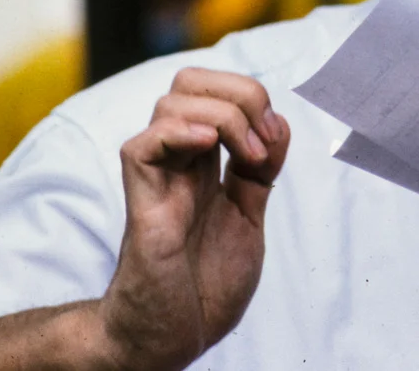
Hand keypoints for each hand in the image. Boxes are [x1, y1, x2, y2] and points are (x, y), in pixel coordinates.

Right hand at [96, 68, 290, 370]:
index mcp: (203, 161)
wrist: (175, 336)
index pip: (216, 89)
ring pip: (171, 102)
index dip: (250, 96)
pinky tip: (209, 148)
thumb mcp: (248, 218)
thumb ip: (259, 172)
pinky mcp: (142, 203)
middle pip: (190, 81)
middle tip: (261, 139)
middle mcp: (178, 161)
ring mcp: (158, 179)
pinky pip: (142, 145)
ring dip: (223, 115)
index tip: (273, 138)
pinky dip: (181, 132)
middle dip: (238, 91)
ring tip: (246, 155)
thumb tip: (276, 121)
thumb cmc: (205, 284)